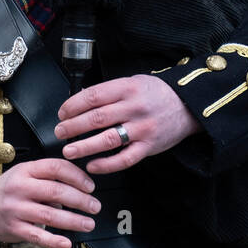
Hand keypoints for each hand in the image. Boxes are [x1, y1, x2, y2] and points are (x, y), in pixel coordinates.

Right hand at [0, 157, 100, 247]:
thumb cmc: (8, 189)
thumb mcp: (24, 173)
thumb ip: (47, 176)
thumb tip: (78, 186)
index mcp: (26, 170)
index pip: (56, 167)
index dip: (77, 176)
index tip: (90, 186)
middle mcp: (20, 188)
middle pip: (56, 191)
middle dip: (81, 200)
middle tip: (95, 206)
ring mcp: (16, 209)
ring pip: (50, 215)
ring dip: (74, 221)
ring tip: (88, 224)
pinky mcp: (14, 229)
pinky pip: (38, 236)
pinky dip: (54, 241)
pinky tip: (66, 242)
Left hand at [54, 74, 200, 174]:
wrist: (188, 106)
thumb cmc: (156, 94)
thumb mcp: (133, 82)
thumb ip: (110, 92)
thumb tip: (79, 102)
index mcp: (127, 88)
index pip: (92, 96)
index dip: (72, 106)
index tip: (61, 113)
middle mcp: (134, 108)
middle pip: (96, 118)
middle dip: (72, 127)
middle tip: (59, 132)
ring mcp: (142, 129)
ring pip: (107, 140)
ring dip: (84, 147)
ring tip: (69, 150)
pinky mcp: (149, 147)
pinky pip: (124, 159)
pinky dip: (106, 165)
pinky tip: (92, 165)